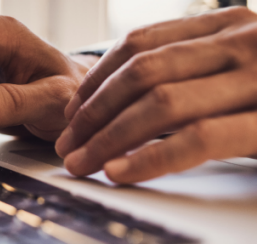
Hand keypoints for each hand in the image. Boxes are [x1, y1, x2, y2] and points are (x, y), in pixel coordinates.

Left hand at [55, 7, 256, 182]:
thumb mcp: (240, 69)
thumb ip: (193, 71)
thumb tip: (120, 103)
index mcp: (228, 25)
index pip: (141, 43)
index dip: (96, 78)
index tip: (70, 111)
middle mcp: (243, 41)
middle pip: (142, 72)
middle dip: (93, 112)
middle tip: (67, 144)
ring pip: (161, 103)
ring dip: (109, 138)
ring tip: (81, 162)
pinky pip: (198, 138)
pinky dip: (150, 157)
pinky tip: (119, 171)